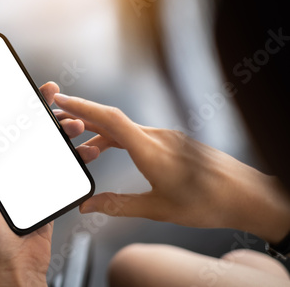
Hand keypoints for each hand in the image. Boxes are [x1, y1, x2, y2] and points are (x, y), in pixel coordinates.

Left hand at [0, 82, 94, 286]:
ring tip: (76, 125)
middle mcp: (7, 168)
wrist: (15, 265)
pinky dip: (75, 156)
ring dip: (63, 131)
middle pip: (27, 131)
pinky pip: (62, 166)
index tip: (25, 89)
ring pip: (48, 145)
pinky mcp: (47, 188)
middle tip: (55, 96)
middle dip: (44, 112)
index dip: (12, 106)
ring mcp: (29, 177)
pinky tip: (85, 150)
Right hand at [53, 93, 289, 243]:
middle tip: (59, 120)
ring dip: (99, 132)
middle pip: (111, 119)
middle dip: (82, 116)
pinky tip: (109, 151)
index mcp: (150, 149)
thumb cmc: (208, 202)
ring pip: (123, 127)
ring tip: (81, 147)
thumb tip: (88, 206)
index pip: (109, 119)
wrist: (248, 195)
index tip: (61, 100)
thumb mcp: (157, 208)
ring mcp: (166, 136)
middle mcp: (157, 136)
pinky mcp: (172, 141)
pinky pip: (136, 133)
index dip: (82, 106)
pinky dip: (116, 138)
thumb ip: (118, 205)